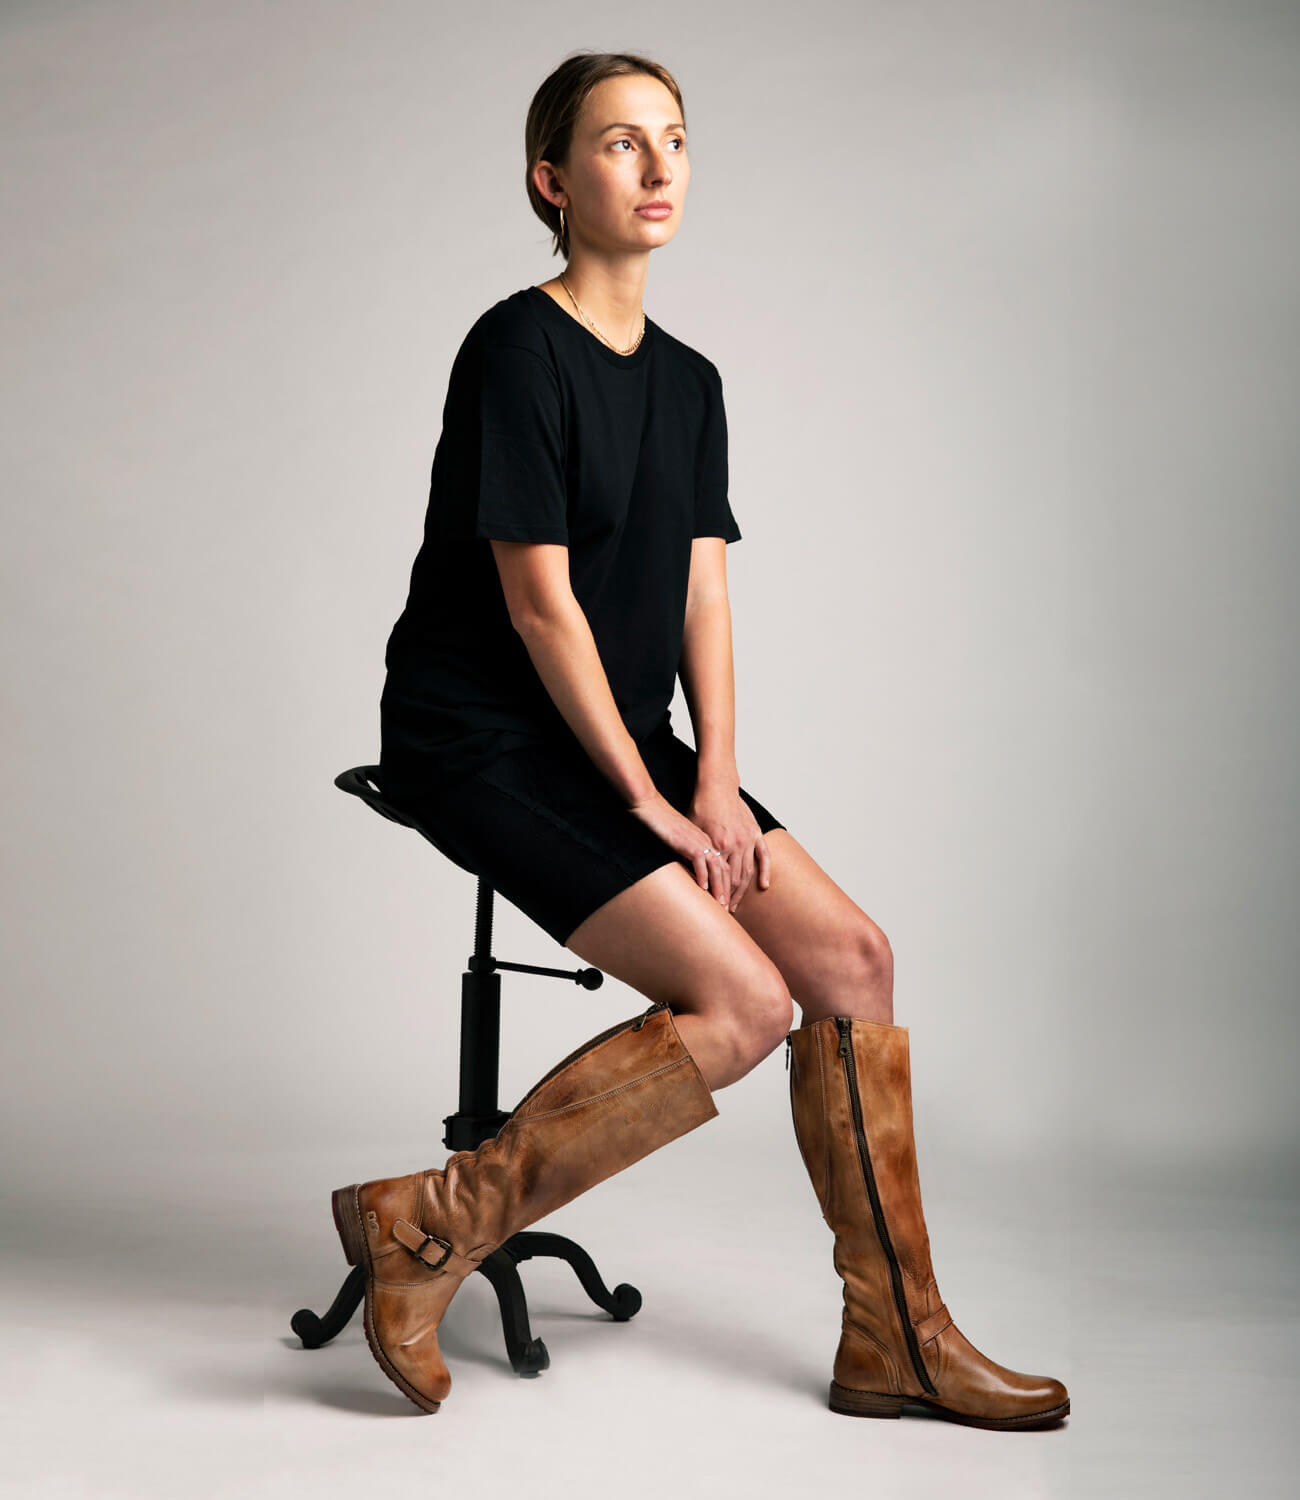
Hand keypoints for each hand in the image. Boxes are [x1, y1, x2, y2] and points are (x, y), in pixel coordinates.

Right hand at [627, 790, 732, 908]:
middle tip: (727, 908)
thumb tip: (692, 874)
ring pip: (716, 868)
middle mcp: (708, 843)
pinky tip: (703, 887)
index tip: (726, 901)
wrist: (654, 808)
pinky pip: (700, 862)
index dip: (726, 885)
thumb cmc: (665, 824)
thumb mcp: (682, 842)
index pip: (723, 867)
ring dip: (719, 887)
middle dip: (727, 891)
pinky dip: (703, 875)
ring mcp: (700, 842)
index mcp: (708, 843)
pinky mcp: (689, 843)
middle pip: (724, 870)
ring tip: (720, 903)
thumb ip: (689, 855)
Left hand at [689, 781, 771, 913]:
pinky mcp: (755, 832)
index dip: (717, 894)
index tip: (714, 907)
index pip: (719, 877)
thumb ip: (694, 850)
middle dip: (729, 897)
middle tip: (725, 911)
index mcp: (719, 844)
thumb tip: (689, 870)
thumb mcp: (692, 829)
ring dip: (742, 890)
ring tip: (736, 903)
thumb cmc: (700, 805)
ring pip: (747, 871)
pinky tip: (763, 885)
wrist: (716, 785)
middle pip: (734, 878)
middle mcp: (736, 844)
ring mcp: (748, 838)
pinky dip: (765, 871)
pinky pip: (764, 855)